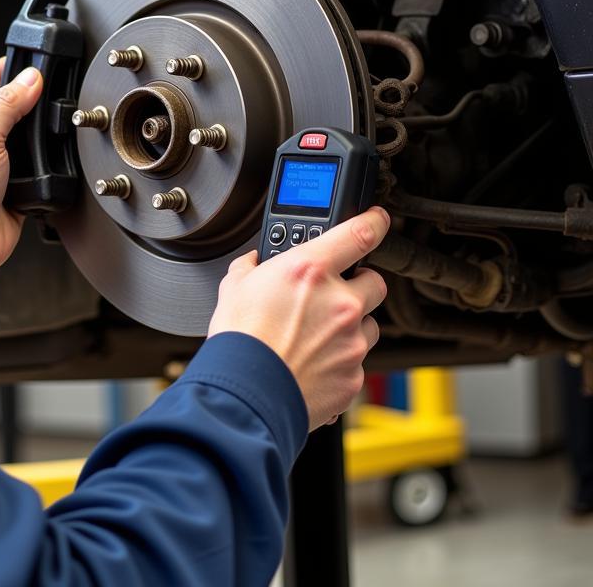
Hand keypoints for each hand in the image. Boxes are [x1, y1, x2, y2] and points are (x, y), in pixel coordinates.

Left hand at [0, 58, 42, 296]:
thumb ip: (7, 103)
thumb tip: (31, 79)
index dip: (12, 67)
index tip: (38, 65)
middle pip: (13, 103)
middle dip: (34, 101)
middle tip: (51, 97)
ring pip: (29, 134)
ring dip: (41, 134)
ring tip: (51, 130)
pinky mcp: (14, 182)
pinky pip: (38, 164)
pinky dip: (47, 163)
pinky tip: (51, 161)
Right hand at [208, 207, 389, 430]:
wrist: (246, 393)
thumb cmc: (240, 340)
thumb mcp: (235, 285)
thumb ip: (253, 266)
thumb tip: (256, 262)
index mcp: (311, 270)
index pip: (360, 233)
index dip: (375, 221)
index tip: (379, 220)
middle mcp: (340, 303)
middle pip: (374, 281)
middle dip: (358, 285)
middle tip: (334, 294)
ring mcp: (352, 341)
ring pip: (369, 324)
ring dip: (351, 326)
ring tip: (318, 336)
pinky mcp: (354, 375)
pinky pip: (357, 361)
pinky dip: (340, 360)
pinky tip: (313, 363)